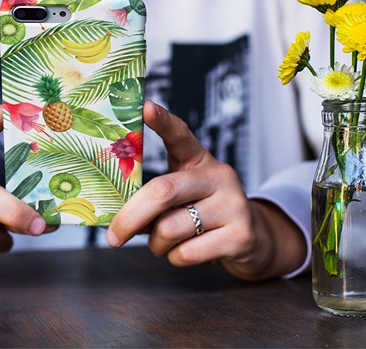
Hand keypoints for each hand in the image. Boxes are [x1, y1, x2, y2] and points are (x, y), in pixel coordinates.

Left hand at [106, 101, 305, 279]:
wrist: (252, 239)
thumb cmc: (203, 213)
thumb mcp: (182, 195)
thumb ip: (155, 197)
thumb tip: (115, 216)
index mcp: (198, 160)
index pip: (180, 134)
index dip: (162, 121)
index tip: (145, 107)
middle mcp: (218, 176)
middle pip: (162, 191)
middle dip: (131, 217)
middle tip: (113, 235)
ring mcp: (233, 204)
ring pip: (170, 229)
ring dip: (156, 245)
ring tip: (164, 243)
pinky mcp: (240, 235)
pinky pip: (187, 253)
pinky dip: (175, 258)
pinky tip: (185, 251)